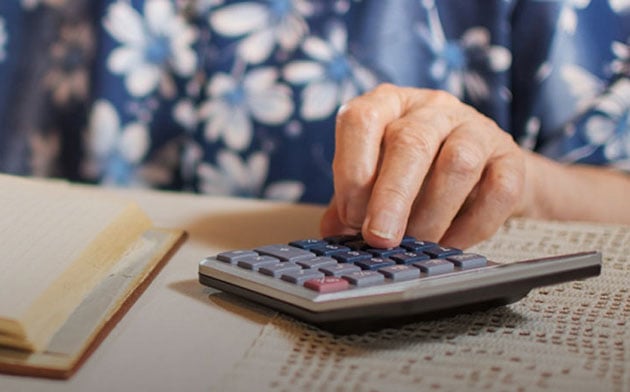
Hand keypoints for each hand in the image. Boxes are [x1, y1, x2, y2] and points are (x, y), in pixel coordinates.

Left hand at [320, 84, 527, 248]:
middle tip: (381, 238)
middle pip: (411, 142)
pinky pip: (498, 190)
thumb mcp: (373, 179)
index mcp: (387, 104)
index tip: (351, 216)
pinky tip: (450, 243)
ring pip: (458, 162)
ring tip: (417, 243)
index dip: (352, 169)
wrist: (478, 170)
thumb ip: (350, 202)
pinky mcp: (510, 157)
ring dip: (432, 213)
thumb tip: (333, 232)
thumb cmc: (412, 174)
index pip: (362, 120)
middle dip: (391, 197)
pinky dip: (471, 226)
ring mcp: (475, 127)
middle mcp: (431, 108)